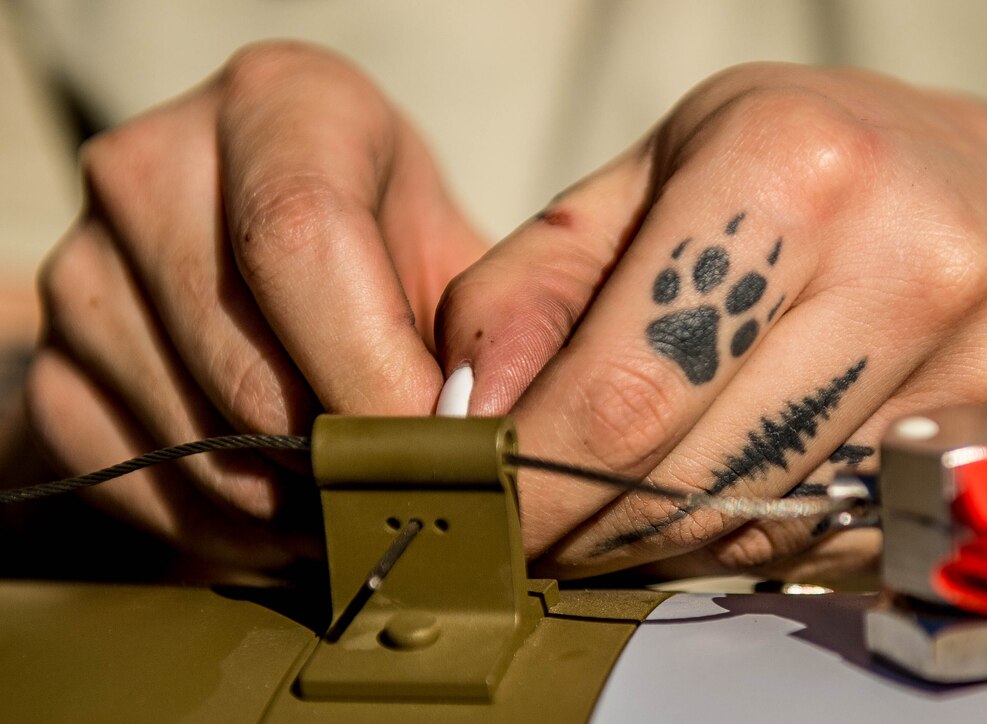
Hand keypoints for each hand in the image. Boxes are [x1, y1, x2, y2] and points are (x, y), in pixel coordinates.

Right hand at [23, 42, 486, 574]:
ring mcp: (86, 269)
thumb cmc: (393, 248)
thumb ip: (475, 331)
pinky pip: (132, 482)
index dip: (374, 366)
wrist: (281, 259)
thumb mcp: (455, 254)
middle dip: (341, 456)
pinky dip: (227, 527)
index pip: (301, 233)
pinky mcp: (53, 364)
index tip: (436, 446)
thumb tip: (466, 439)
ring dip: (292, 504)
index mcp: (279, 105)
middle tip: (407, 496)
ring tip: (359, 503)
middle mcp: (156, 168)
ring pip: (190, 437)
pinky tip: (289, 516)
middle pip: (242, 357)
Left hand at [439, 62, 986, 580]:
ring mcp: (975, 360)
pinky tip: (719, 496)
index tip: (488, 514)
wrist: (964, 178)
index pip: (629, 387)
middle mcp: (904, 262)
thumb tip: (468, 417)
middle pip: (697, 477)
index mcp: (789, 171)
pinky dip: (750, 539)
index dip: (538, 478)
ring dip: (665, 539)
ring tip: (623, 503)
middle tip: (538, 529)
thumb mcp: (640, 182)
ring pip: (762, 526)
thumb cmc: (783, 166)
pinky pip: (832, 539)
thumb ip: (532, 292)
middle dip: (590, 528)